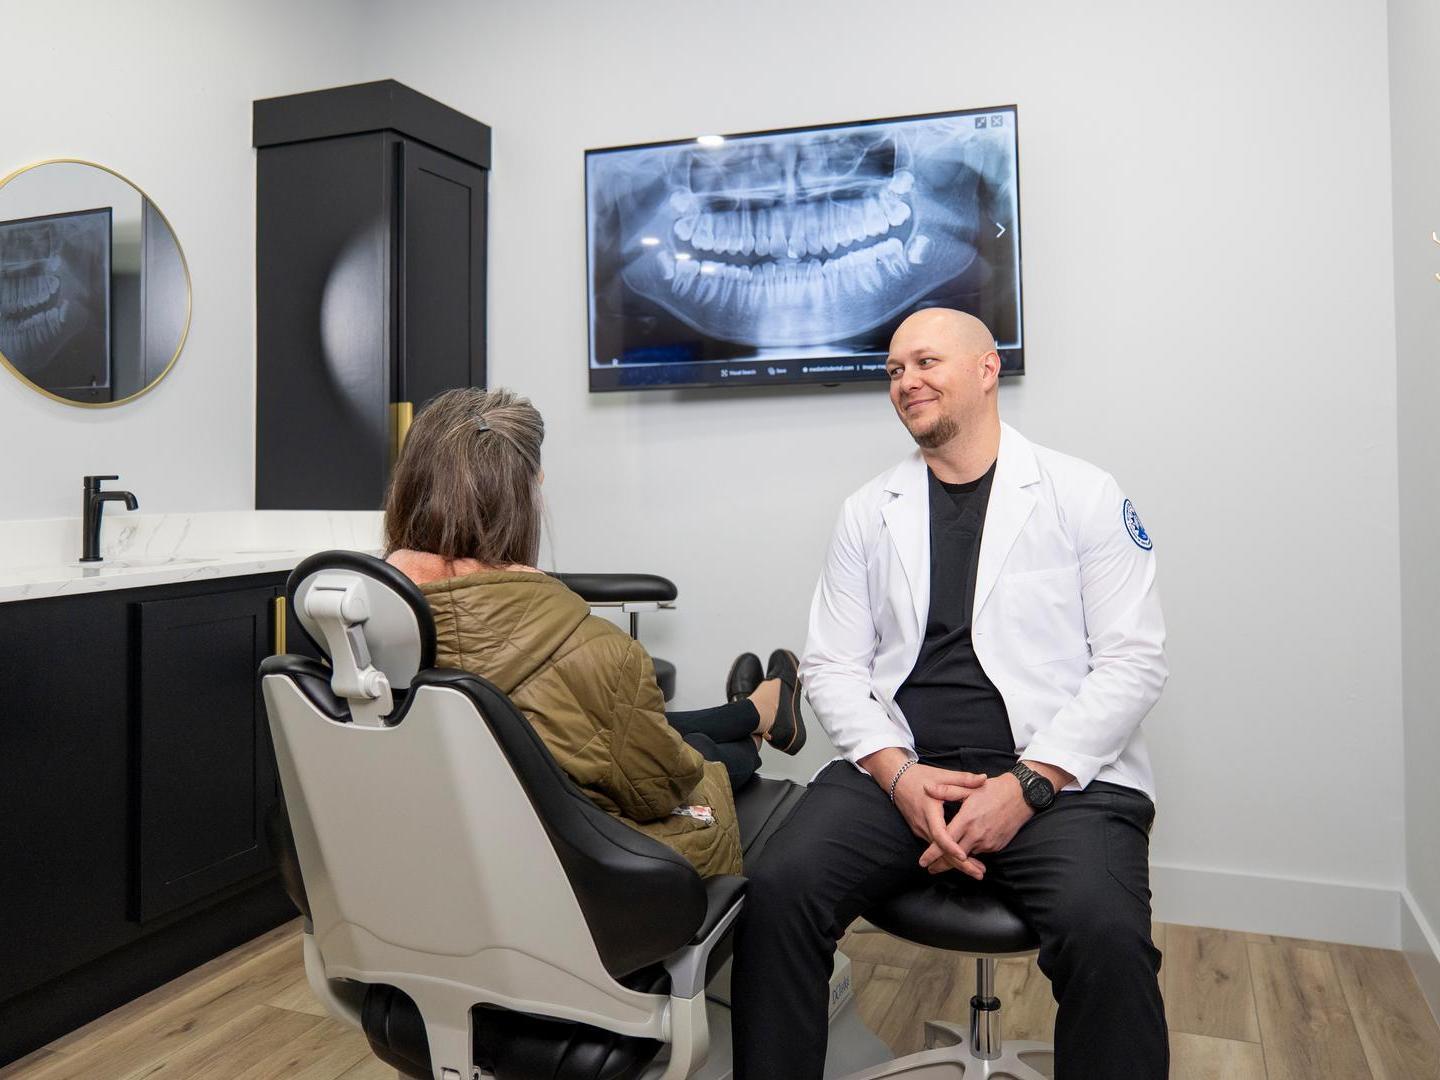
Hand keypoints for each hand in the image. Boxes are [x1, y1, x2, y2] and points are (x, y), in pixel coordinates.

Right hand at [891, 762, 987, 880]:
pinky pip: (935, 847)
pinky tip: (962, 862)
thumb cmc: (921, 776)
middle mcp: (923, 824)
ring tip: (976, 872)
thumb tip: (984, 778)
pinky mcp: (920, 831)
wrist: (896, 778)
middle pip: (941, 850)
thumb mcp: (943, 775)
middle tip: (979, 874)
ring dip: (955, 863)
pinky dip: (948, 856)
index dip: (951, 846)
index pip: (939, 834)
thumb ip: (964, 779)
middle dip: (960, 864)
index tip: (964, 856)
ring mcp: (920, 830)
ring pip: (938, 852)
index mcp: (930, 810)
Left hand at [919, 774, 1032, 872]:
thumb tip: (926, 788)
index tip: (923, 862)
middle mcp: (976, 835)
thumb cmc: (993, 790)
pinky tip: (966, 851)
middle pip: (955, 856)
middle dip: (942, 864)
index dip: (932, 854)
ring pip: (968, 855)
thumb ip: (946, 791)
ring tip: (945, 863)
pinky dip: (972, 852)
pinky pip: (980, 852)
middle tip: (931, 869)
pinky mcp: (997, 846)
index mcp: (966, 820)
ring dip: (957, 859)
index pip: (945, 842)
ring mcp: (988, 842)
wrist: (1022, 796)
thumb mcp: (969, 789)